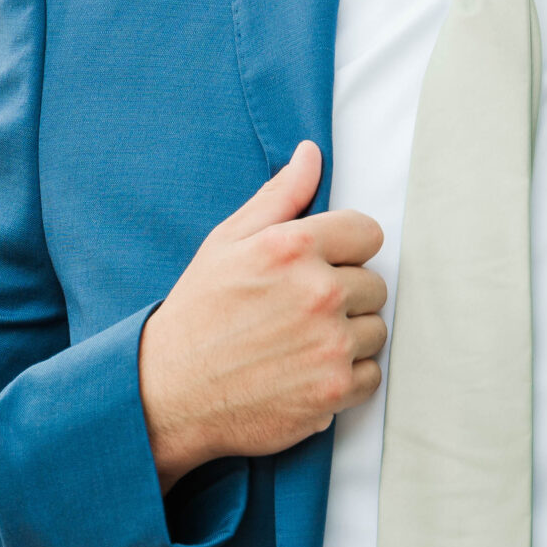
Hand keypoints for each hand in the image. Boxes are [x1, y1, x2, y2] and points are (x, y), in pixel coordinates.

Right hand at [136, 141, 387, 492]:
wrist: (170, 391)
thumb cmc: (198, 312)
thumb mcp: (227, 241)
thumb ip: (279, 196)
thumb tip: (311, 155)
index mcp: (293, 247)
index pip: (368, 234)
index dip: (344, 249)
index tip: (319, 266)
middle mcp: (319, 294)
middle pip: (375, 285)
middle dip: (344, 294)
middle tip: (299, 309)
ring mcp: (330, 346)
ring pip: (375, 330)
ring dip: (348, 336)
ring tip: (301, 341)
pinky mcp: (334, 391)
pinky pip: (371, 374)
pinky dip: (346, 376)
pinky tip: (307, 371)